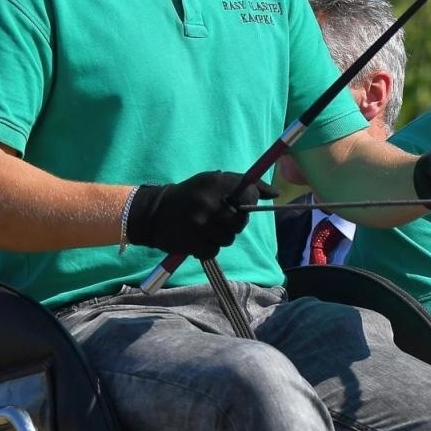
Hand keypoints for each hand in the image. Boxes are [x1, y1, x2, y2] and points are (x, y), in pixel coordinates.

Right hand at [125, 171, 278, 259]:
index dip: (248, 202)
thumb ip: (246, 184)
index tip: (238, 203)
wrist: (154, 212)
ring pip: (228, 238)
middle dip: (234, 222)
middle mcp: (208, 202)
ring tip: (206, 227)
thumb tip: (275, 193)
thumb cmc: (191, 195)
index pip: (249, 195)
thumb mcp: (214, 180)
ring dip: (221, 236)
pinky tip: (198, 237)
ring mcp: (200, 224)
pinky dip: (208, 247)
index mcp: (215, 182)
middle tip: (219, 217)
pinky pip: (214, 251)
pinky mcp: (193, 243)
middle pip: (240, 222)